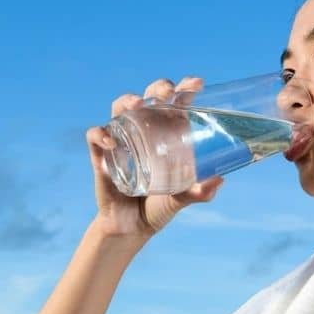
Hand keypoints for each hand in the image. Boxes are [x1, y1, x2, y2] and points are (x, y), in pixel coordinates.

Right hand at [86, 76, 224, 238]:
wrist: (131, 229)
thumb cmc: (158, 207)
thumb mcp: (180, 199)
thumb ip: (198, 192)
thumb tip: (218, 180)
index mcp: (166, 135)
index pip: (175, 103)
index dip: (185, 89)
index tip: (197, 84)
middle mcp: (144, 132)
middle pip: (148, 97)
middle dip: (158, 88)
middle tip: (167, 94)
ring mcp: (121, 140)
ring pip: (120, 107)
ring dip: (128, 100)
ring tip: (138, 105)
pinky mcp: (101, 155)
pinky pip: (95, 135)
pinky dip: (100, 133)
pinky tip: (111, 141)